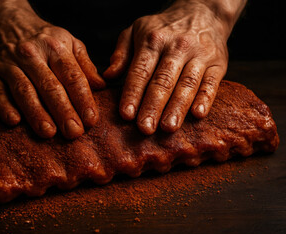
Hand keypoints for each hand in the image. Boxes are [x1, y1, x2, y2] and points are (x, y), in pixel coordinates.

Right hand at [0, 0, 104, 138]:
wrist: (0, 20)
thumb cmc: (40, 37)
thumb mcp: (67, 42)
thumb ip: (84, 64)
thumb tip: (101, 86)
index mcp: (55, 47)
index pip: (72, 76)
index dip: (83, 99)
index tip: (91, 120)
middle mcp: (31, 54)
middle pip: (50, 86)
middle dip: (63, 111)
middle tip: (74, 133)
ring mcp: (7, 63)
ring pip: (24, 91)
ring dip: (37, 113)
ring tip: (49, 133)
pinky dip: (4, 107)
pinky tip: (14, 122)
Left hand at [104, 0, 242, 134]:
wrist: (202, 11)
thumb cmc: (163, 28)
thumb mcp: (136, 30)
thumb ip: (121, 53)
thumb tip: (108, 75)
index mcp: (152, 40)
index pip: (140, 71)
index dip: (133, 94)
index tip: (126, 115)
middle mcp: (176, 47)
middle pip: (163, 81)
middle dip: (153, 106)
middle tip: (145, 128)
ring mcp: (199, 55)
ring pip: (187, 84)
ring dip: (177, 108)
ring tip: (168, 127)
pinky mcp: (218, 63)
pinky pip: (211, 82)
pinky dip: (206, 99)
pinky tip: (198, 114)